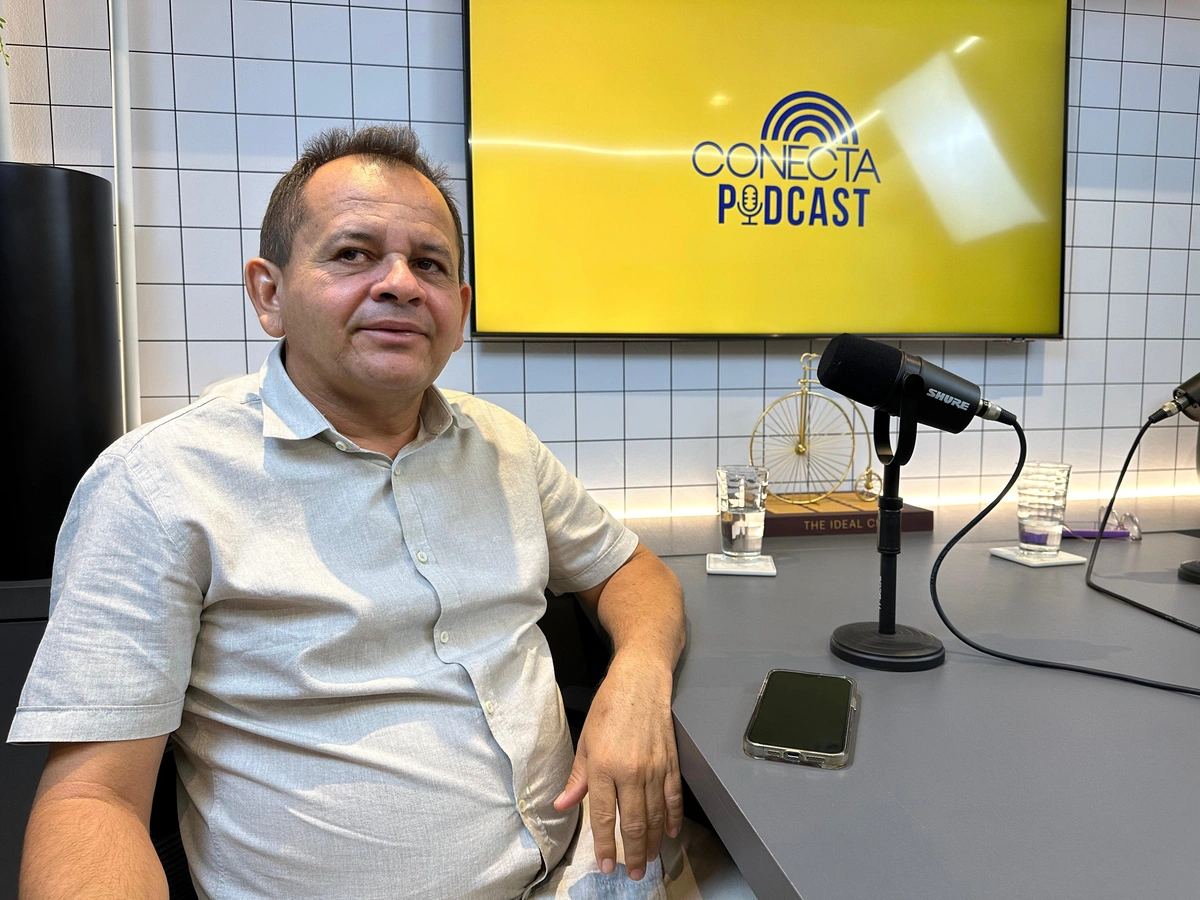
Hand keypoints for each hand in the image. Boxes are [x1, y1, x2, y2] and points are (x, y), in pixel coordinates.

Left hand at [552, 653, 683, 880]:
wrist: (640, 682)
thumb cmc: (609, 707)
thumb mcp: (586, 740)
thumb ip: (578, 777)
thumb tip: (562, 805)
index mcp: (604, 766)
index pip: (604, 816)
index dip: (605, 844)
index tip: (606, 865)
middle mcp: (630, 772)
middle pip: (634, 822)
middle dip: (633, 852)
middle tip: (634, 873)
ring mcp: (654, 769)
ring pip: (656, 815)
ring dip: (653, 841)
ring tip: (650, 860)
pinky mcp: (671, 763)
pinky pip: (674, 798)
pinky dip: (674, 818)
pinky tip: (671, 833)